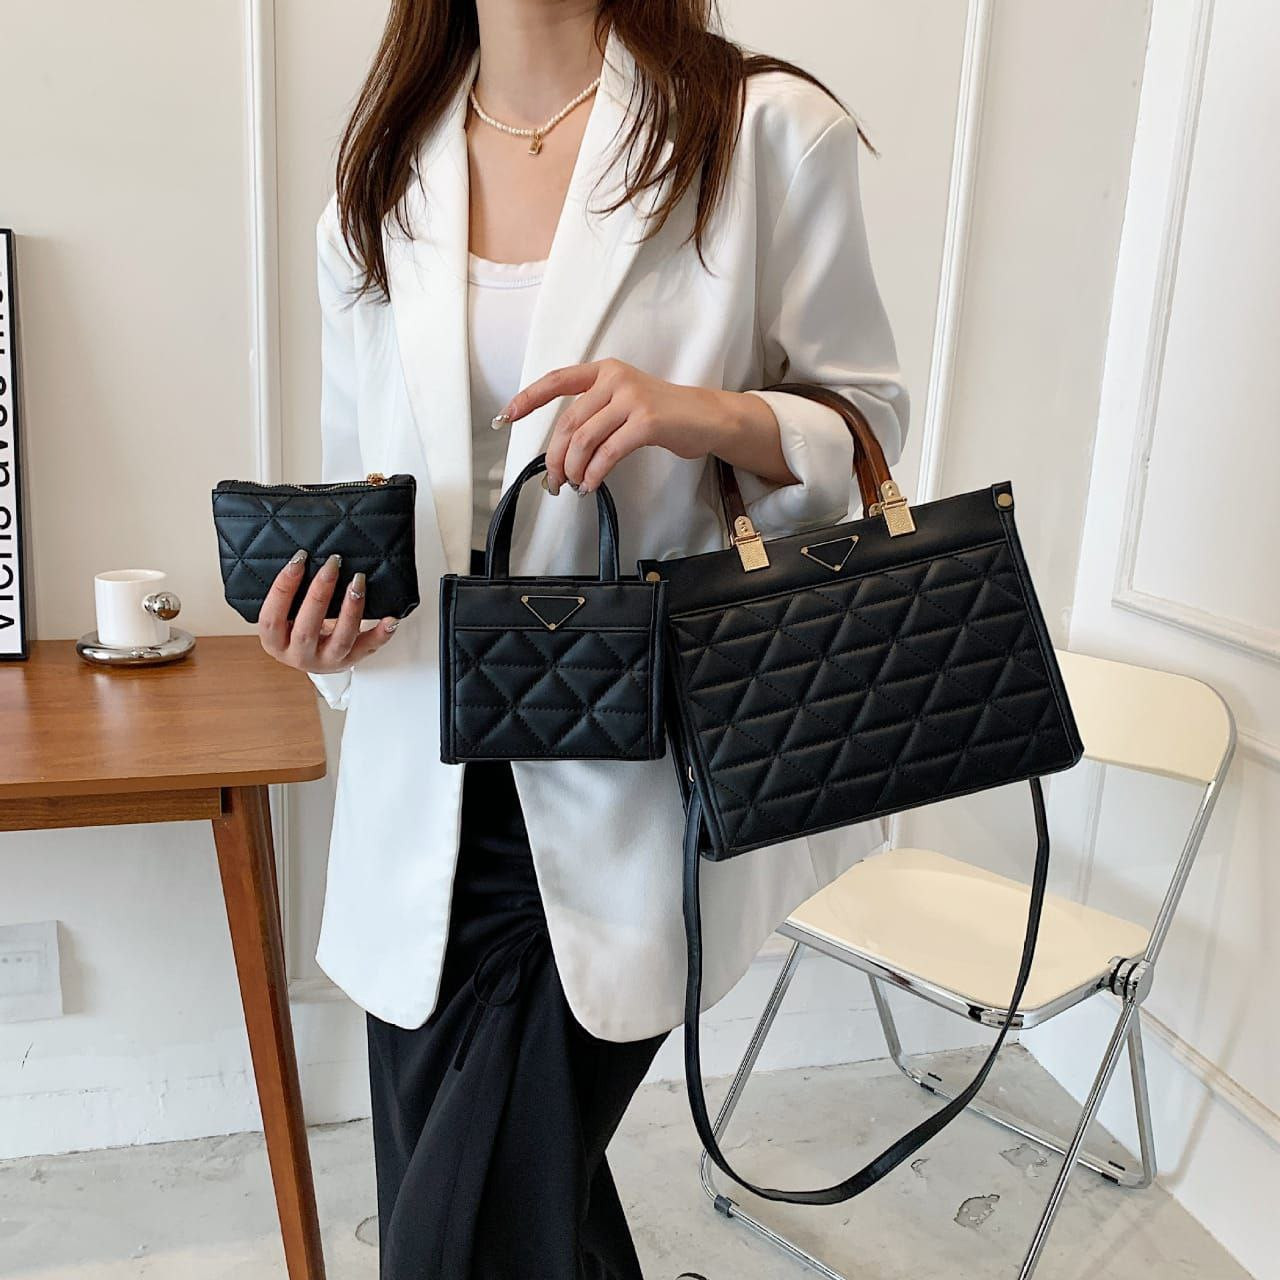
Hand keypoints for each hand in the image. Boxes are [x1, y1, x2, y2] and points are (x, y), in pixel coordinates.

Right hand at [258, 550, 398, 673]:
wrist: (314, 655)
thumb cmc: (296, 626)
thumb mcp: (284, 613)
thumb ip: (289, 592)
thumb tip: (302, 553)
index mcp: (274, 643)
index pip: (272, 618)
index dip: (283, 588)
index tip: (299, 559)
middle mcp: (299, 656)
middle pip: (307, 629)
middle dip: (320, 593)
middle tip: (332, 564)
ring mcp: (327, 661)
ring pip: (341, 639)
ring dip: (351, 609)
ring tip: (358, 582)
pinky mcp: (351, 661)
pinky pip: (369, 648)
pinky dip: (382, 633)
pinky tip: (390, 618)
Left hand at [499, 358, 796, 495]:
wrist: (707, 417)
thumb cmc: (664, 414)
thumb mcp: (624, 403)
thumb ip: (595, 415)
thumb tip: (562, 451)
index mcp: (604, 371)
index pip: (556, 381)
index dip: (528, 399)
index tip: (505, 416)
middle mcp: (614, 379)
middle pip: (568, 422)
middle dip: (555, 456)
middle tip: (553, 480)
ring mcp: (631, 398)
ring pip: (584, 439)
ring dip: (573, 469)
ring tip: (574, 485)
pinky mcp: (646, 421)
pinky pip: (608, 452)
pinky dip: (595, 473)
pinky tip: (592, 484)